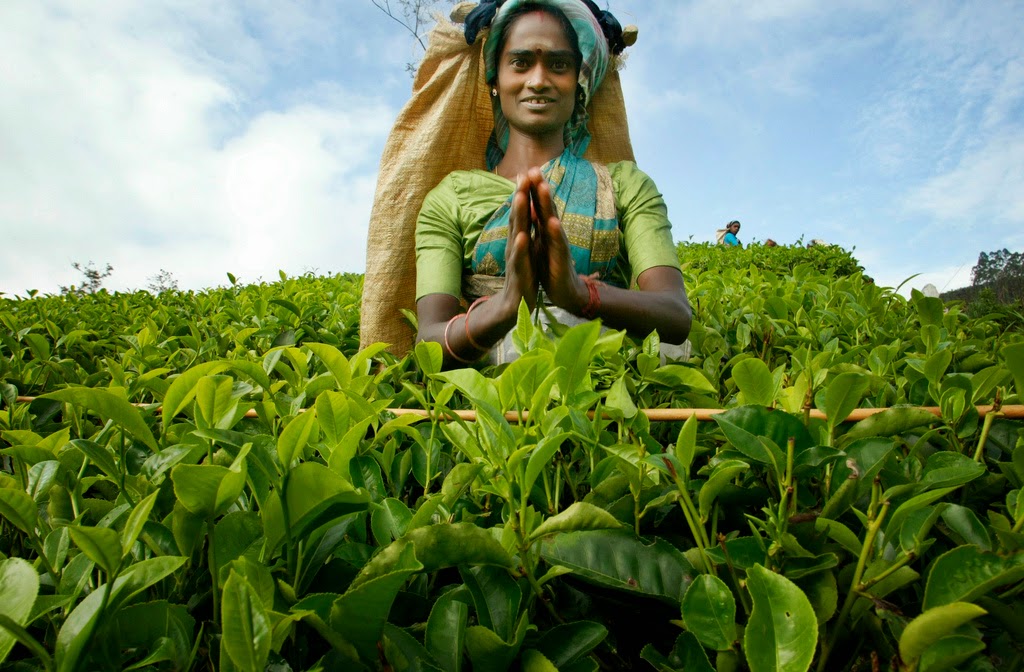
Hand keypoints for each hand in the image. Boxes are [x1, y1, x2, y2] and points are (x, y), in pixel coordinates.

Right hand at [500, 174, 538, 312]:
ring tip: (520, 198)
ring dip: (518, 216)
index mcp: (520, 241)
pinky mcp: (519, 277)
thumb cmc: (522, 279)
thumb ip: (523, 232)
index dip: (524, 193)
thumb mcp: (524, 253)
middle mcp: (515, 247)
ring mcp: (516, 261)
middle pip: (517, 218)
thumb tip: (524, 213)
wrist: (513, 310)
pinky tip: (523, 236)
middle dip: (520, 196)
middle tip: (522, 175)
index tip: (527, 171)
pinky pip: (520, 260)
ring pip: (516, 234)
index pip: (521, 214)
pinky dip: (521, 248)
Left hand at [526, 167, 588, 313]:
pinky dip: (554, 233)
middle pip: (546, 207)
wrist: (565, 292)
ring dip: (547, 204)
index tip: (526, 169)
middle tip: (535, 169)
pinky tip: (551, 222)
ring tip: (543, 187)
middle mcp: (553, 233)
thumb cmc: (551, 267)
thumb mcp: (540, 243)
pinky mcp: (562, 259)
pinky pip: (558, 244)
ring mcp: (558, 244)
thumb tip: (529, 206)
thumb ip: (536, 225)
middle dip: (540, 188)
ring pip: (552, 220)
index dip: (532, 189)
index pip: (538, 206)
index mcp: (544, 230)